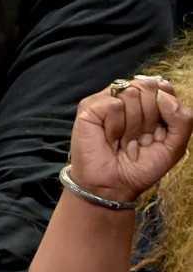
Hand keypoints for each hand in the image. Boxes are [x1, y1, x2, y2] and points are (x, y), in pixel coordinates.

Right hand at [66, 76, 192, 203]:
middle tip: (141, 138)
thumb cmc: (141, 167)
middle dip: (150, 118)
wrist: (114, 185)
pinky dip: (116, 126)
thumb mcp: (174, 146)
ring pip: (131, 93)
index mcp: (148, 104)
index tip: (160, 130)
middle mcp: (127, 98)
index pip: (163, 87)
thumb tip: (163, 93)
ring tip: (124, 140)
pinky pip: (114, 105)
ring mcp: (107, 100)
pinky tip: (110, 137)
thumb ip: (182, 119)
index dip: (166, 106)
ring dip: (133, 125)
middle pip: (148, 87)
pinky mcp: (90, 107)